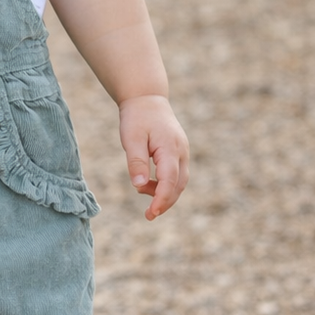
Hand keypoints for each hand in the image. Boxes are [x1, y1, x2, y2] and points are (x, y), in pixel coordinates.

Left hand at [119, 95, 188, 220]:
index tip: (151, 213)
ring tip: (142, 193)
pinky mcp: (178, 153)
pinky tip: (147, 184)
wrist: (146, 99)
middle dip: (165, 202)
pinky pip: (176, 175)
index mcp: (170, 148)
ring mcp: (182, 152)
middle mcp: (181, 151)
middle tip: (148, 215)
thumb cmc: (137, 118)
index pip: (170, 180)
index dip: (162, 199)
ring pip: (179, 182)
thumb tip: (139, 186)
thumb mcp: (132, 139)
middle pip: (179, 185)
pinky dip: (165, 185)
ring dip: (164, 193)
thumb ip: (136, 162)